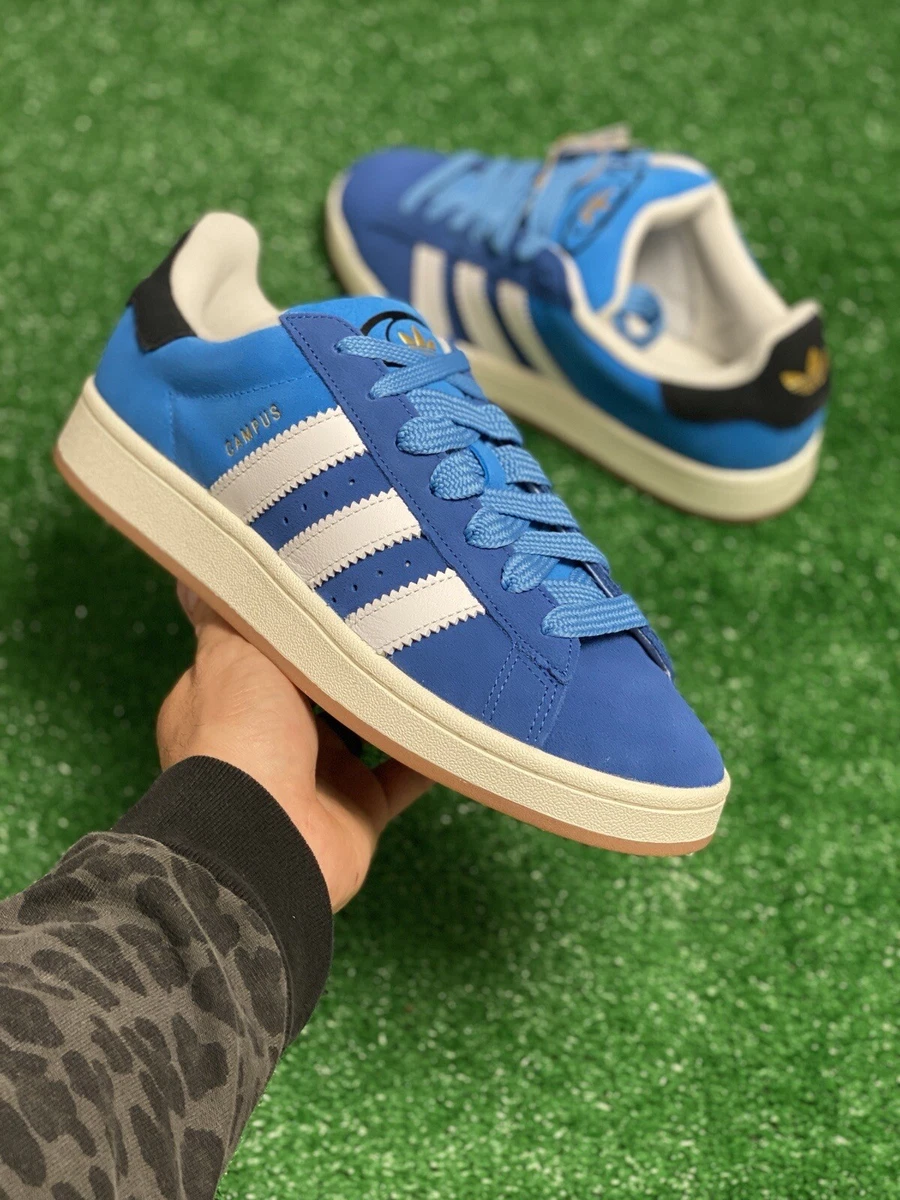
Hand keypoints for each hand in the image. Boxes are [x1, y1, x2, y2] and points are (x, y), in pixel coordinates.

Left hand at [156, 583, 430, 910]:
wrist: (264, 841)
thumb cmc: (237, 740)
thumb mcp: (229, 655)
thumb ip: (225, 616)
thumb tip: (194, 576)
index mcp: (229, 699)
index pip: (262, 648)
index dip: (292, 620)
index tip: (332, 584)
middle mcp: (271, 737)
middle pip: (320, 687)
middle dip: (352, 657)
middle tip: (397, 610)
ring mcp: (316, 775)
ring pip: (366, 727)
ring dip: (395, 700)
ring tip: (435, 653)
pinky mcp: (359, 809)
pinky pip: (405, 774)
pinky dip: (431, 752)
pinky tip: (460, 716)